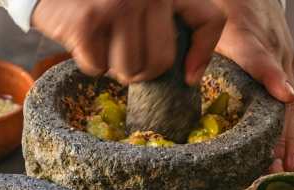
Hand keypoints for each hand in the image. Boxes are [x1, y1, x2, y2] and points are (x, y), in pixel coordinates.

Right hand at [31, 0, 225, 84]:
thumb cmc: (101, 0)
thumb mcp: (142, 2)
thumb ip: (168, 23)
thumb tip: (191, 77)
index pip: (209, 19)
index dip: (202, 55)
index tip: (188, 78)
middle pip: (163, 61)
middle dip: (142, 71)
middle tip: (126, 59)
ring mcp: (119, 5)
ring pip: (130, 70)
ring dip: (114, 67)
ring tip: (104, 44)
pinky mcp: (88, 21)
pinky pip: (98, 67)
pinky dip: (89, 62)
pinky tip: (84, 40)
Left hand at [213, 0, 293, 171]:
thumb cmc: (225, 4)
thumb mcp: (210, 21)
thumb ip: (201, 43)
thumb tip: (190, 75)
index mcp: (249, 37)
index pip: (259, 57)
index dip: (271, 76)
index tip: (284, 98)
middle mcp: (274, 49)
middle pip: (281, 94)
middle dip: (282, 132)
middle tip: (279, 164)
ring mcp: (285, 56)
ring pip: (292, 100)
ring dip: (291, 136)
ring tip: (291, 166)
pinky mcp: (288, 62)